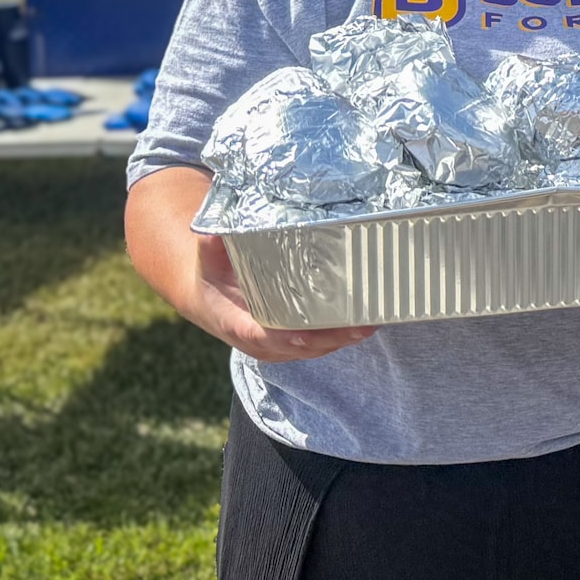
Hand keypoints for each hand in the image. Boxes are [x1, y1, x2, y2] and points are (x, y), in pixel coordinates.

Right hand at [183, 232, 376, 362]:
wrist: (208, 297)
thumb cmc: (210, 275)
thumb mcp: (207, 258)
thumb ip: (212, 244)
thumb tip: (216, 231)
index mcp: (237, 324)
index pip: (263, 336)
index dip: (287, 338)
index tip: (308, 335)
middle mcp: (260, 341)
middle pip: (301, 347)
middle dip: (332, 339)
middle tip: (363, 325)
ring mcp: (278, 344)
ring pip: (314, 348)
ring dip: (343, 339)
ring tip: (373, 323)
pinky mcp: (292, 340)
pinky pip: (319, 342)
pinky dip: (341, 335)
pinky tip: (366, 321)